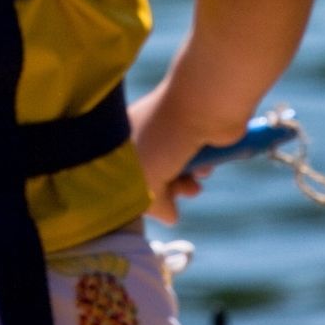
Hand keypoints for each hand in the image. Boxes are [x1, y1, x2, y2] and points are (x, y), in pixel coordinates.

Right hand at [129, 83, 238, 225]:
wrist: (205, 107)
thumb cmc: (166, 138)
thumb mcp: (145, 180)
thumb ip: (151, 205)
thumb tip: (171, 217)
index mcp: (119, 138)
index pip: (122, 176)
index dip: (135, 195)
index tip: (148, 203)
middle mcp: (141, 134)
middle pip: (149, 176)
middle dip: (166, 191)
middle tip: (175, 192)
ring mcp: (168, 133)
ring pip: (174, 171)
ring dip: (186, 183)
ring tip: (194, 185)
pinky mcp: (194, 134)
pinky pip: (194, 162)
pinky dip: (199, 169)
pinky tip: (205, 168)